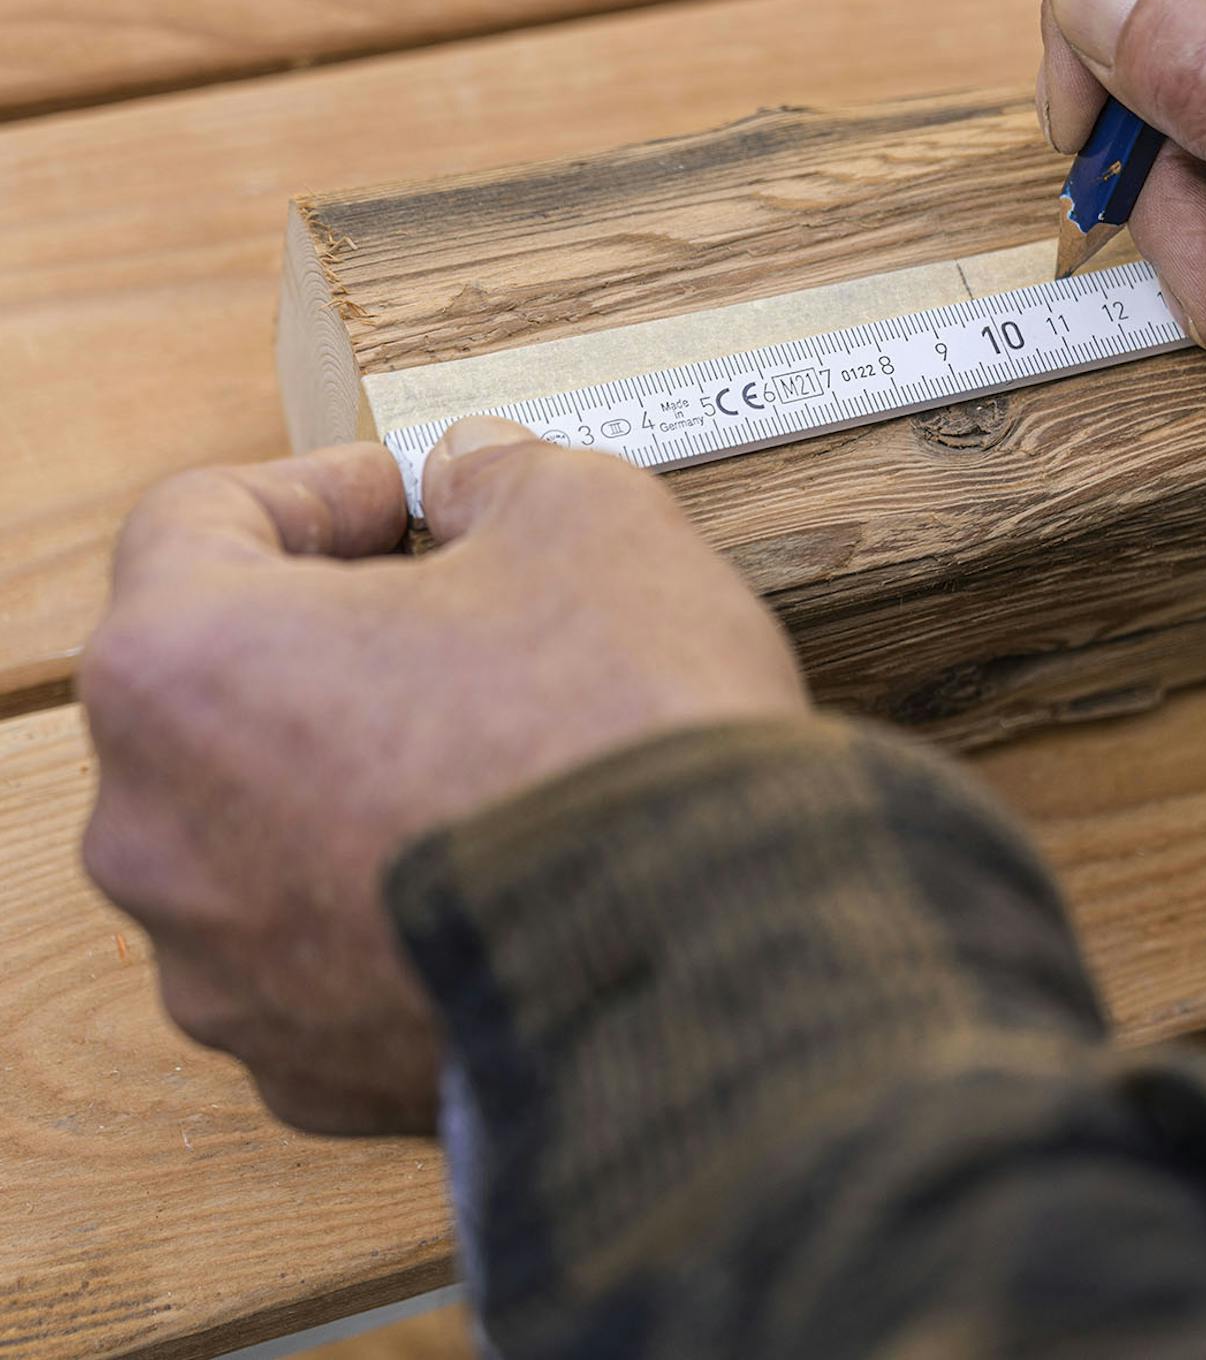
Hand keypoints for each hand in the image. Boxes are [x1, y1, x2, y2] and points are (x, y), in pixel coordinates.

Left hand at [79, 419, 808, 1133]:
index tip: (407, 498)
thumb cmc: (620, 730)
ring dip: (361, 768)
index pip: (197, 521)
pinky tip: (509, 858)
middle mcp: (158, 831)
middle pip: (221, 684)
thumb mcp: (588, 518)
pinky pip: (328, 946)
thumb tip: (473, 484)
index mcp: (185, 665)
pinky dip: (397, 894)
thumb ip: (501, 473)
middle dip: (340, 634)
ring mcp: (225, 971)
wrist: (711, 955)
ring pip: (267, 826)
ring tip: (501, 744)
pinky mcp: (309, 1069)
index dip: (320, 487)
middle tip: (463, 610)